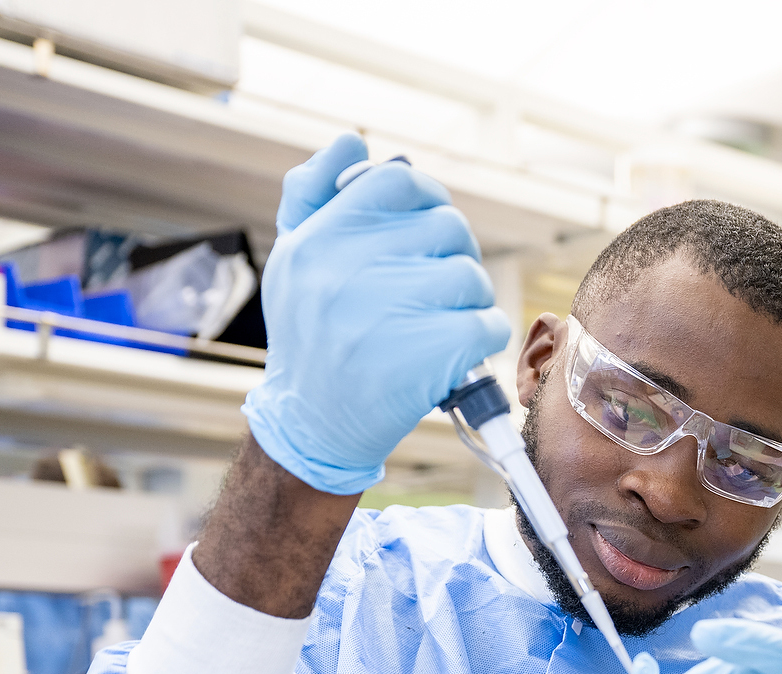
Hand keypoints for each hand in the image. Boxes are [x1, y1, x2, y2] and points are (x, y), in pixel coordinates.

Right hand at [244, 133, 512, 494]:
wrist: (314, 424)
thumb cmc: (311, 334)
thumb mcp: (294, 259)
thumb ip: (312, 193)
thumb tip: (350, 141)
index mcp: (319, 238)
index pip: (397, 183)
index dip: (427, 196)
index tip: (430, 223)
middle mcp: (348, 267)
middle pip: (446, 227)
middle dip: (452, 254)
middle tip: (436, 286)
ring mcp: (389, 311)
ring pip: (470, 275)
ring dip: (468, 300)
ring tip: (439, 323)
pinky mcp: (429, 353)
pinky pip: (487, 322)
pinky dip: (482, 337)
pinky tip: (455, 351)